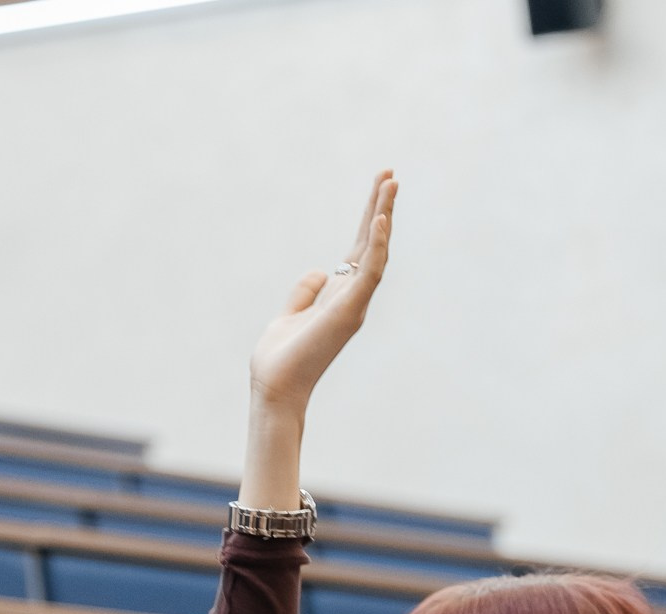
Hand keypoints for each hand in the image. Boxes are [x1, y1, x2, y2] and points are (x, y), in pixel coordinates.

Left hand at [248, 171, 397, 417]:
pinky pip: (370, 272)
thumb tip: (319, 271)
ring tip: (390, 184)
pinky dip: (377, 246)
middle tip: (391, 173)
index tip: (379, 186)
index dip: (368, 218)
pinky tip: (380, 219)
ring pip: (376, 252)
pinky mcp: (349, 311)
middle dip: (380, 207)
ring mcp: (353, 304)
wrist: (274, 389)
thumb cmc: (280, 360)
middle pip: (371, 244)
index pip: (358, 249)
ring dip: (383, 216)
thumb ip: (304, 292)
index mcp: (339, 296)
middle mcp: (352, 297)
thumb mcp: (289, 314)